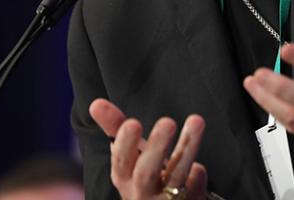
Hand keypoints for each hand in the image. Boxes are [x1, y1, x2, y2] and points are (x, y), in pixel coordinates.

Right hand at [89, 98, 206, 199]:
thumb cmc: (146, 175)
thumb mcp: (130, 155)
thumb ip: (116, 128)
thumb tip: (94, 103)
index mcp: (125, 178)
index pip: (121, 162)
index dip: (125, 144)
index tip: (132, 122)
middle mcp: (142, 193)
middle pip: (146, 173)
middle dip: (156, 147)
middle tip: (168, 121)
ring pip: (176, 177)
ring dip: (187, 149)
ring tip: (196, 120)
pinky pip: (195, 193)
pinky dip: (197, 178)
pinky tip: (199, 169)